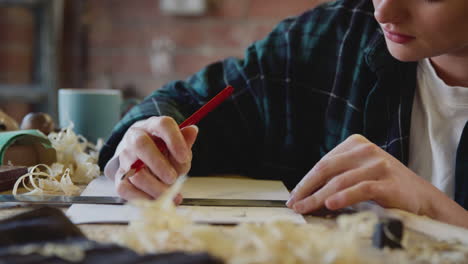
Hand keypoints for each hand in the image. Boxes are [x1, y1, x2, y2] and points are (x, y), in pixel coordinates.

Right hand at [114, 116, 197, 201]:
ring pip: (134, 171)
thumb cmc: (163, 151)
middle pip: (141, 145)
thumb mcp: (177, 146)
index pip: (162, 125)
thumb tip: (193, 131)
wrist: (142, 157)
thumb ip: (184, 142)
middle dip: (158, 164)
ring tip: (169, 194)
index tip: (184, 157)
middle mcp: (135, 137)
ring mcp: (125, 156)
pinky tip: (156, 201)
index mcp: (153, 126)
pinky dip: (142, 197)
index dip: (174, 140)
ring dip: (154, 187)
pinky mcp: (119, 176)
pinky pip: (124, 188)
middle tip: (172, 178)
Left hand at [287, 134, 467, 226]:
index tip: (293, 197)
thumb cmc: (383, 184)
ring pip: (340, 181)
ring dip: (318, 197)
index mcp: (355, 144)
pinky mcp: (388, 182)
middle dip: (307, 189)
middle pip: (327, 169)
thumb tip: (305, 194)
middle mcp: (365, 150)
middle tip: (294, 204)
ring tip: (305, 209)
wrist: (419, 195)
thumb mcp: (358, 172)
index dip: (305, 181)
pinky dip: (344, 197)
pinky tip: (330, 204)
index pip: (323, 163)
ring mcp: (378, 164)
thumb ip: (336, 176)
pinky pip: (361, 189)